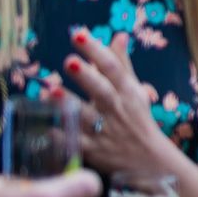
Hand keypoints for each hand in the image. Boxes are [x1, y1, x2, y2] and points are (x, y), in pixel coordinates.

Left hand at [64, 28, 165, 174]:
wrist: (150, 161)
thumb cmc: (138, 120)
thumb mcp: (135, 90)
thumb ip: (122, 64)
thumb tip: (118, 35)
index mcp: (128, 92)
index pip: (113, 68)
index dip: (96, 51)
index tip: (79, 35)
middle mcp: (116, 109)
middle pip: (102, 90)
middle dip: (87, 77)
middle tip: (70, 62)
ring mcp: (105, 131)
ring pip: (84, 116)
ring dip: (67, 103)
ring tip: (50, 90)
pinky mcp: (94, 150)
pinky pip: (74, 142)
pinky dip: (60, 135)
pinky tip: (46, 125)